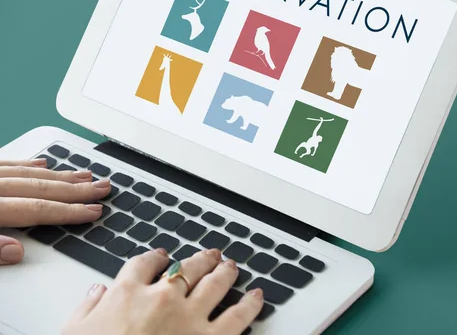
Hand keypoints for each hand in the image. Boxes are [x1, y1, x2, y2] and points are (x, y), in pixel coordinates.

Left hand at [0, 159, 111, 264]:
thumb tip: (16, 251)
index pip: (37, 210)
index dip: (68, 211)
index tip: (93, 211)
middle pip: (40, 188)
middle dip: (76, 190)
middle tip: (101, 188)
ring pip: (28, 173)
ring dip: (59, 176)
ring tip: (84, 176)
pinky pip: (6, 163)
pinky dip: (28, 165)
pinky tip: (43, 164)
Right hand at [63, 248, 263, 334]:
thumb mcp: (73, 333)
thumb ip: (86, 309)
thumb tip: (97, 292)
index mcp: (127, 294)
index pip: (144, 264)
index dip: (156, 257)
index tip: (162, 256)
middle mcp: (162, 298)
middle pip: (186, 268)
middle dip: (200, 259)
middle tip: (210, 255)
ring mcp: (189, 317)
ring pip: (214, 283)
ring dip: (225, 271)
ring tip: (231, 265)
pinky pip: (237, 317)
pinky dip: (250, 304)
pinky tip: (257, 296)